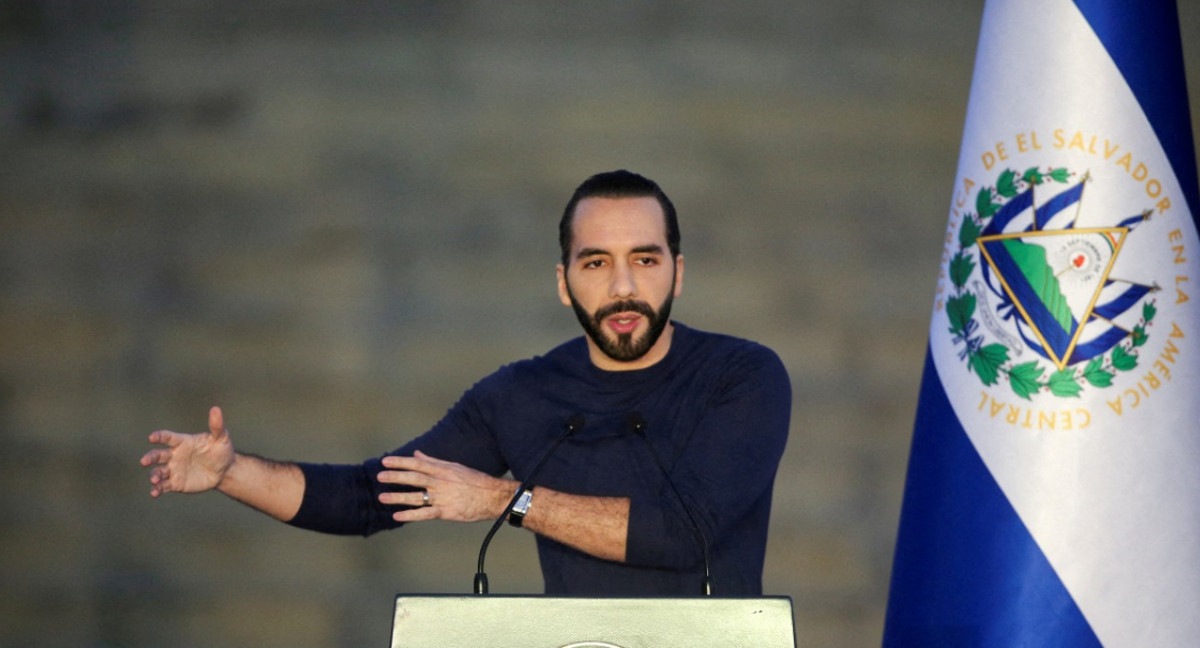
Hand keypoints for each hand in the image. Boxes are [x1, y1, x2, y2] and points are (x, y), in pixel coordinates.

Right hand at [141, 406, 235, 496]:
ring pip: (158, 472)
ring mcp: (174, 469)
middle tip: (144, 462)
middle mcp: (174, 455)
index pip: (168, 437)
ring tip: (154, 480)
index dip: (159, 436)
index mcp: (182, 442)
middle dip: (150, 458)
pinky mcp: (176, 483)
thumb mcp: (221, 438)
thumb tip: (216, 409)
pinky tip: (155, 492)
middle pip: (157, 455)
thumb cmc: (221, 451)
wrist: (224, 471)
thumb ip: (216, 426)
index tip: (151, 437)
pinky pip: (163, 486)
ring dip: (154, 475)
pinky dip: (157, 489)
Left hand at [377, 451, 514, 523]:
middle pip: (414, 478)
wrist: (493, 497)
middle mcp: (440, 482)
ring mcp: (442, 497)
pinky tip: (397, 516)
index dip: (400, 462)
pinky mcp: (446, 512)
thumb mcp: (454, 467)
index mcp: (442, 470)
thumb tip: (417, 454)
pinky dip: (411, 515)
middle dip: (395, 477)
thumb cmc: (474, 480)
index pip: (417, 464)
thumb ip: (433, 461)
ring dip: (398, 497)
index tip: (385, 461)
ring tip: (382, 498)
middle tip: (379, 477)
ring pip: (416, 496)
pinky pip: (425, 514)